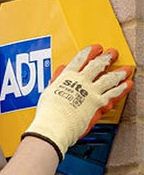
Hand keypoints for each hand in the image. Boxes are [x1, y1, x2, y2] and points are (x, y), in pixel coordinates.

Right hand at [22, 44, 133, 160]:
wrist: (54, 126)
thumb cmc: (48, 114)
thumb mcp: (48, 93)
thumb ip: (56, 80)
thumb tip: (59, 71)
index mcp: (67, 77)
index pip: (80, 59)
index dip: (89, 52)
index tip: (95, 48)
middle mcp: (81, 81)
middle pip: (97, 65)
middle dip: (106, 58)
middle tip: (112, 53)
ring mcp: (91, 92)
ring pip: (108, 78)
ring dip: (118, 73)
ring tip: (126, 69)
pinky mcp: (98, 103)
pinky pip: (113, 94)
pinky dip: (122, 89)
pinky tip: (128, 85)